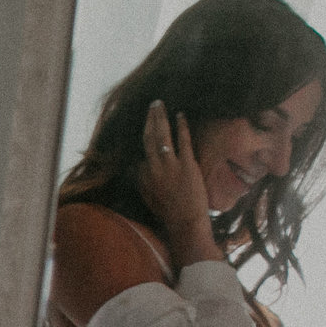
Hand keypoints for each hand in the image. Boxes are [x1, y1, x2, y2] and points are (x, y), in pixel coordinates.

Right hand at [136, 100, 218, 265]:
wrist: (184, 222)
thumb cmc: (169, 213)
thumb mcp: (149, 197)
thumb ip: (143, 181)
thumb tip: (139, 167)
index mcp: (142, 175)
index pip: (141, 151)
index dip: (145, 135)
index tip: (148, 124)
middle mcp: (152, 167)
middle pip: (148, 137)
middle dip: (149, 118)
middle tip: (153, 104)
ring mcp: (169, 165)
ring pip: (162, 135)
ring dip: (160, 117)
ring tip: (160, 104)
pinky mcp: (186, 165)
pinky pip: (183, 140)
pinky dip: (181, 126)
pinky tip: (181, 115)